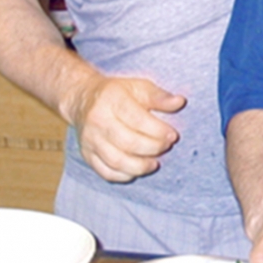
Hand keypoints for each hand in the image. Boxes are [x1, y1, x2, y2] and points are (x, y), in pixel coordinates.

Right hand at [67, 74, 186, 181]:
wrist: (83, 99)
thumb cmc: (117, 93)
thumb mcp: (138, 86)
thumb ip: (159, 96)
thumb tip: (179, 102)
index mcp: (111, 100)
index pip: (137, 120)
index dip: (158, 131)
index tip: (172, 135)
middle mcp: (98, 120)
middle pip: (128, 142)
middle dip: (153, 148)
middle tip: (166, 147)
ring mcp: (90, 139)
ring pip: (116, 161)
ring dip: (140, 166)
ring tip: (154, 163)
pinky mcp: (87, 154)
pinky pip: (105, 172)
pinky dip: (123, 176)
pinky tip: (136, 171)